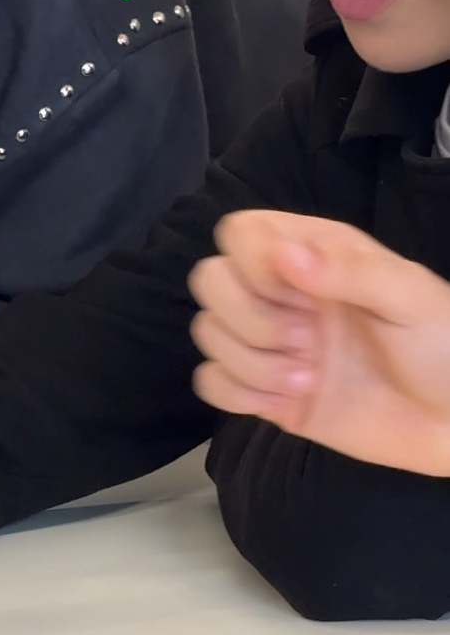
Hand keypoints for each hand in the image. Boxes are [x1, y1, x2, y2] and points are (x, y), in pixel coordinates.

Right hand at [189, 209, 449, 474]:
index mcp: (314, 253)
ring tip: (311, 379)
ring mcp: (270, 345)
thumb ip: (349, 271)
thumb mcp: (411, 298)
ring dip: (252, 362)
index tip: (293, 293)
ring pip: (207, 333)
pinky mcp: (264, 393)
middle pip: (210, 280)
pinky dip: (238, 394)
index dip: (251, 261)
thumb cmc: (444, 348)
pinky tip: (285, 402)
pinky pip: (211, 383)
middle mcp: (282, 293)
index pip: (241, 233)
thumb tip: (283, 254)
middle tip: (307, 342)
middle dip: (247, 317)